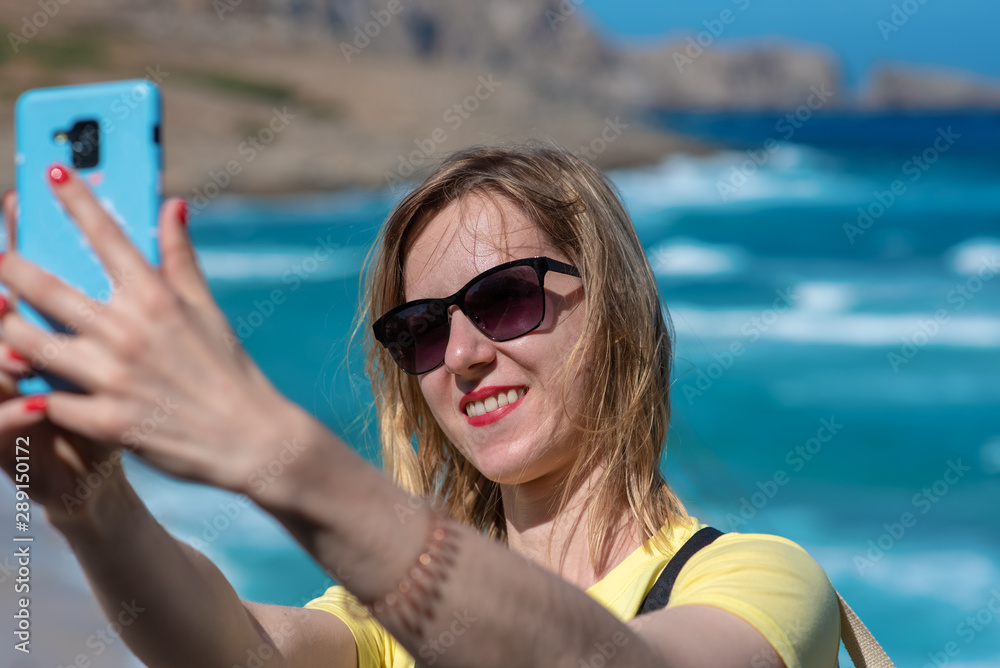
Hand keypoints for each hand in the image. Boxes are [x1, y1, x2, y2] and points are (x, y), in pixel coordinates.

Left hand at [0, 167, 299, 494]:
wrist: (250, 437)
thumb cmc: (228, 369)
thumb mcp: (206, 309)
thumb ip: (180, 256)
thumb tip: (172, 205)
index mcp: (156, 299)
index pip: (107, 236)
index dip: (76, 199)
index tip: (53, 171)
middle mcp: (128, 332)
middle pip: (45, 288)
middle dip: (12, 265)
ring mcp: (113, 377)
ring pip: (30, 344)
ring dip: (8, 329)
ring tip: (0, 318)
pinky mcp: (105, 420)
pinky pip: (50, 402)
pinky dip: (35, 394)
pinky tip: (25, 388)